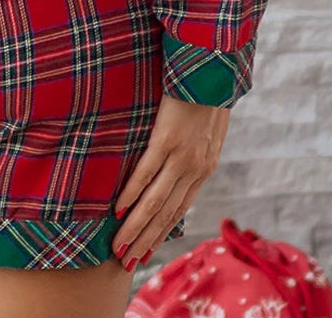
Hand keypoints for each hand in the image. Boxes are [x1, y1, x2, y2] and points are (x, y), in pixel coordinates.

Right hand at [112, 93, 230, 270]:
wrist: (212, 71)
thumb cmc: (206, 94)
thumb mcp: (206, 129)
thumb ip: (193, 149)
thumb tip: (176, 160)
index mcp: (203, 168)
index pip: (178, 210)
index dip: (160, 233)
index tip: (144, 251)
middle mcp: (194, 169)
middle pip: (166, 214)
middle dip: (145, 240)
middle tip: (126, 260)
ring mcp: (180, 156)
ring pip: (155, 201)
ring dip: (136, 226)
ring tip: (119, 245)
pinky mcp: (166, 139)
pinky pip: (146, 172)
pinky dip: (131, 193)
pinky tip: (119, 209)